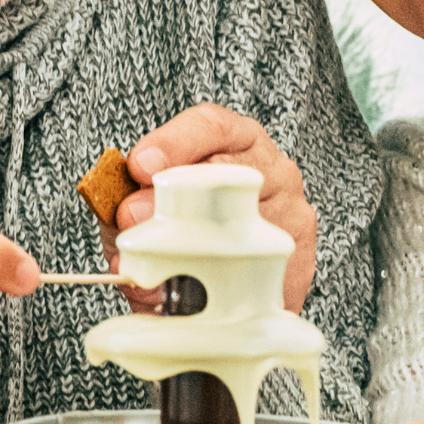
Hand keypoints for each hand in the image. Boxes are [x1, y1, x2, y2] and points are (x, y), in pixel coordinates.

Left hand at [100, 105, 318, 313]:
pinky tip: (188, 297)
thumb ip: (128, 208)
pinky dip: (219, 288)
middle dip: (173, 195)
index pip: (209, 126)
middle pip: (225, 172)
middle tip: (132, 216)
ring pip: (242, 224)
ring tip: (151, 271)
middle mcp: (270, 169)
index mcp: (233, 140)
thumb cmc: (182, 227)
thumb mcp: (145, 208)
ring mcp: (290, 213)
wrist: (229, 280)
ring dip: (189, 248)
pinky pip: (259, 272)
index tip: (140, 165)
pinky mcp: (300, 261)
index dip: (172, 142)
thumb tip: (124, 229)